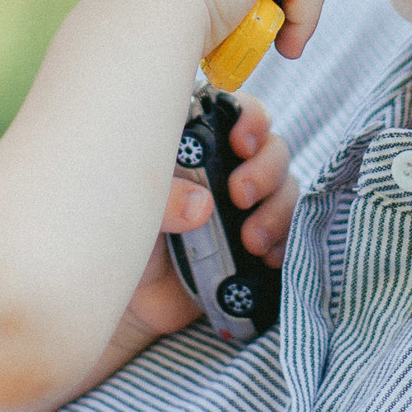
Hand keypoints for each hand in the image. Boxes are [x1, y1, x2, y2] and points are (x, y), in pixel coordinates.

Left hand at [135, 94, 297, 336]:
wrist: (131, 300)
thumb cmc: (122, 237)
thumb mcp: (132, 212)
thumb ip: (163, 200)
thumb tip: (203, 205)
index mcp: (195, 146)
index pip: (234, 110)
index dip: (248, 116)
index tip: (241, 142)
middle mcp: (226, 168)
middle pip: (270, 146)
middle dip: (265, 169)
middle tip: (240, 196)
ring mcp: (246, 206)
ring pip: (286, 188)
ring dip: (276, 211)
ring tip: (251, 242)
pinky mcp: (258, 241)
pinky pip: (289, 231)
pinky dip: (285, 242)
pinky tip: (267, 258)